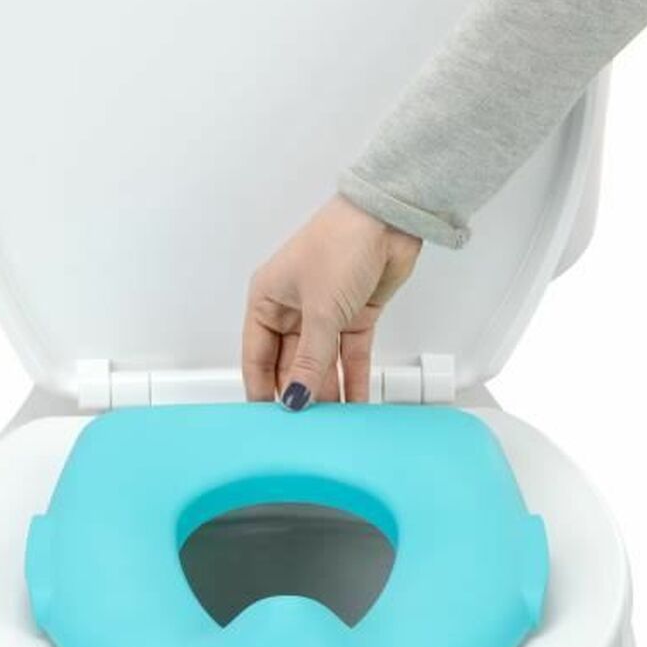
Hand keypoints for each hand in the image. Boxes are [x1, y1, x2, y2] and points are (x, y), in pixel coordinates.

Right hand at [241, 196, 421, 409]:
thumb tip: (297, 397)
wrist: (389, 219)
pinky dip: (353, 380)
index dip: (262, 390)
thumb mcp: (320, 310)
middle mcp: (292, 309)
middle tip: (304, 427)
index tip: (270, 422)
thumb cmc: (340, 243)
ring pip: (321, 364)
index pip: (257, 357)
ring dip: (327, 392)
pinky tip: (354, 405)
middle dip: (298, 395)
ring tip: (330, 423)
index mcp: (267, 300)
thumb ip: (311, 360)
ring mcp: (324, 314)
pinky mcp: (354, 316)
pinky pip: (349, 357)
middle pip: (291, 365)